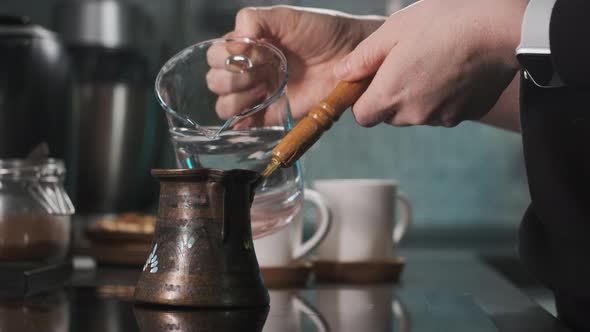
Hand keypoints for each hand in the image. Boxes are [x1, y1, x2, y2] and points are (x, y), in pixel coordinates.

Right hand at [207, 6, 383, 123]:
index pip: (215, 56)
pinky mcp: (273, 115)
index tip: (254, 54)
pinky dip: (243, 123)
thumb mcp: (284, 17)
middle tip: (260, 74)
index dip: (226, 58)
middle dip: (231, 79)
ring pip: (224, 106)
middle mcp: (249, 71)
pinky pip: (246, 126)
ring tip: (262, 91)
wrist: (350, 54)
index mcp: (247, 47)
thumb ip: (255, 20)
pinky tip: (259, 108)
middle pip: (215, 82)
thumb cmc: (320, 31)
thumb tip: (234, 45)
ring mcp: (260, 94)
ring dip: (236, 101)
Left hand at [334, 0, 527, 126]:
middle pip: (389, 115)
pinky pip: (444, 110)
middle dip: (391, 95)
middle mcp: (413, 115)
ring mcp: (442, 118)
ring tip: (432, 62)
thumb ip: (363, 57)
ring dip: (417, 96)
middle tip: (405, 63)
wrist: (502, 30)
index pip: (362, 117)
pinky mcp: (465, 115)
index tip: (372, 79)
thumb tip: (342, 73)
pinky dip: (443, 96)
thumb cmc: (444, 23)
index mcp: (390, 96)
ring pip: (417, 113)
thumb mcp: (394, 30)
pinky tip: (454, 70)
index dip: (362, 99)